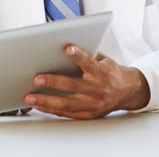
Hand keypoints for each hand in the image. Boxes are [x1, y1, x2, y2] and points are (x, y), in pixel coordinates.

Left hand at [24, 44, 149, 118]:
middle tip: (36, 78)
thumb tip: (59, 44)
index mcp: (103, 72)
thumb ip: (85, 54)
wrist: (129, 91)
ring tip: (29, 97)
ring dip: (46, 101)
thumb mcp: (103, 59)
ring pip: (67, 103)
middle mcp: (98, 89)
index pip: (90, 63)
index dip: (79, 56)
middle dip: (53, 82)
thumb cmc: (109, 70)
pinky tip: (38, 105)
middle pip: (73, 86)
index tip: (68, 48)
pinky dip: (51, 109)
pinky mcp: (89, 114)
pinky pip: (67, 113)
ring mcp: (94, 104)